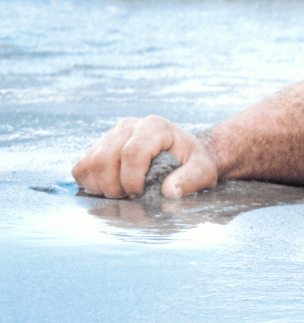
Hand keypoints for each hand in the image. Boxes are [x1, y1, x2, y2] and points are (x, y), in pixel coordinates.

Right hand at [72, 115, 217, 198]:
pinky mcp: (98, 146)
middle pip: (105, 158)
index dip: (132, 179)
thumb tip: (170, 191)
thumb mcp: (202, 171)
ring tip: (123, 192)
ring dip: (102, 186)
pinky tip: (111, 188)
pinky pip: (81, 168)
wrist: (184, 156)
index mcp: (155, 126)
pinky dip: (91, 184)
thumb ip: (191, 179)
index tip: (140, 193)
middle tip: (132, 196)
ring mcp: (111, 134)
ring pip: (89, 163)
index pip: (132, 152)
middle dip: (115, 186)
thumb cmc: (193, 163)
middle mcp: (129, 126)